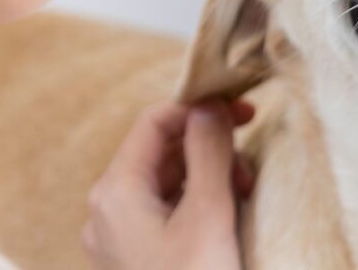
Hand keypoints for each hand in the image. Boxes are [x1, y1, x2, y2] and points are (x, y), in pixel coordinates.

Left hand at [82, 101, 254, 269]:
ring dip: (209, 175)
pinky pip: (166, 210)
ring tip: (244, 192)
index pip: (154, 122)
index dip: (200, 109)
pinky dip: (198, 202)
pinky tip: (226, 215)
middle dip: (211, 148)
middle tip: (250, 162)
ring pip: (167, 181)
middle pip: (162, 152)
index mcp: (115, 192)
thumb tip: (209, 103)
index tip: (245, 112)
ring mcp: (117, 237)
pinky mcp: (134, 256)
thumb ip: (209, 152)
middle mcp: (107, 211)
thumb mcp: (208, 214)